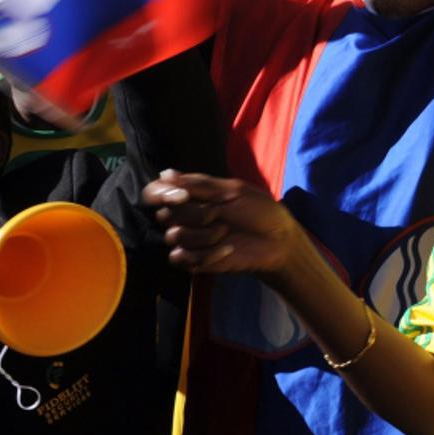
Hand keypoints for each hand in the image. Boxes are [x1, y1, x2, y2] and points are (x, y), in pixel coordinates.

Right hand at [143, 170, 301, 277]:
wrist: (278, 240)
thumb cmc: (259, 210)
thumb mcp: (232, 190)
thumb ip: (198, 184)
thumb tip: (164, 173)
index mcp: (192, 195)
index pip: (155, 192)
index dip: (161, 194)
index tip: (183, 196)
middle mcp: (185, 217)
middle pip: (164, 214)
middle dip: (192, 214)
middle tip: (217, 213)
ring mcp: (189, 240)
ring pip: (173, 236)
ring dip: (202, 235)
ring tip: (226, 232)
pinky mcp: (195, 262)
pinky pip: (181, 258)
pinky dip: (206, 254)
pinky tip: (227, 249)